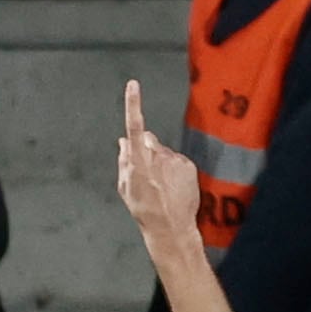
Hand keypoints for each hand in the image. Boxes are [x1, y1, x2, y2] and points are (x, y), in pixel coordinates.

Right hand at [116, 80, 200, 247]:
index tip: (133, 85)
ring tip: (162, 187)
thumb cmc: (143, 209)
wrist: (170, 226)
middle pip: (149, 141)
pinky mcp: (187, 165)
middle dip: (146, 149)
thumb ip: (123, 161)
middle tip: (146, 175)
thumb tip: (123, 142)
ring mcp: (174, 160)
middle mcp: (157, 156)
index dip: (133, 104)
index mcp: (138, 161)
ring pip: (164, 153)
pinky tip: (173, 188)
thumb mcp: (125, 187)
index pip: (134, 126)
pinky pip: (178, 161)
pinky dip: (175, 171)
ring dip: (161, 164)